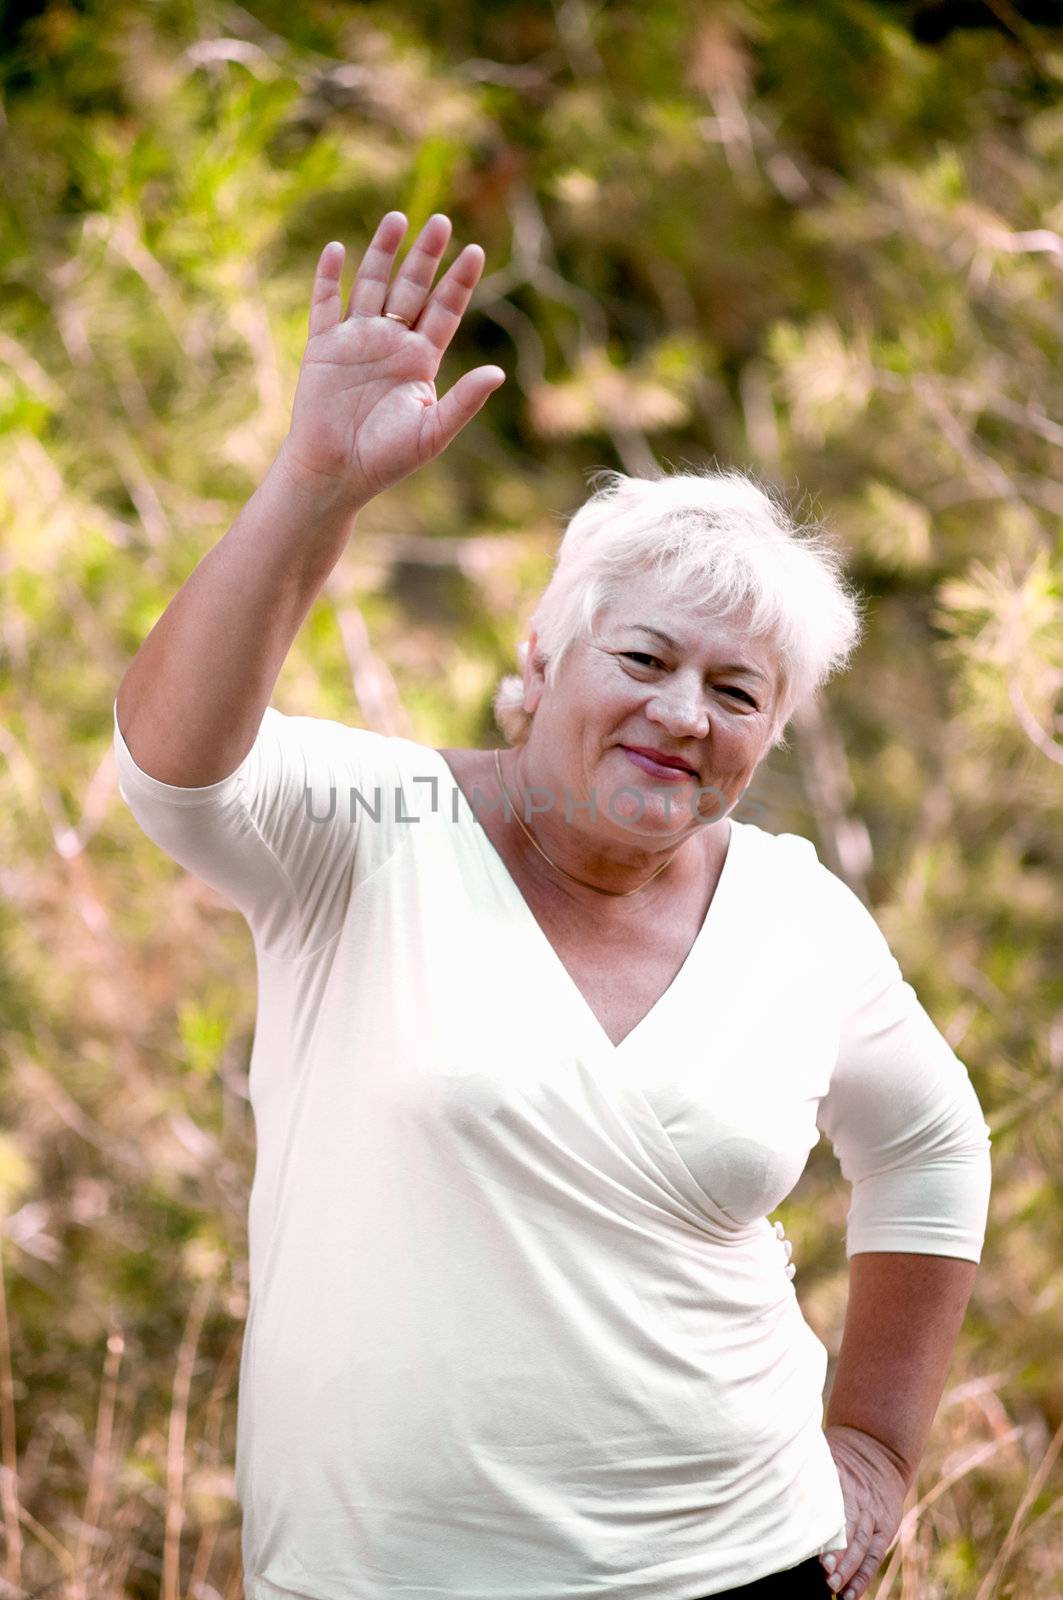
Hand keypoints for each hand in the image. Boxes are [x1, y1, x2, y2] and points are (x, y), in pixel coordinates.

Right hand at [280, 211, 504, 504]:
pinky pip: (325, 304)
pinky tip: (336, 250)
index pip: (444, 310)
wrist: (336, 472)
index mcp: (420, 360)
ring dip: (383, 253)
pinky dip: (328, 278)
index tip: (475, 251)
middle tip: (442, 220)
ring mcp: (356, 341)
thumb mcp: (433, 431)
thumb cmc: (387, 458)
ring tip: (397, 219)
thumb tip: (498, 374)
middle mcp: (391, 343)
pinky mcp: (323, 347)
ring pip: (372, 285)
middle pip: (412, 288)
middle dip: (426, 255)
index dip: (459, 281)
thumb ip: (464, 401)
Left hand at [818, 1425, 907, 1598]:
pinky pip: (874, 1557)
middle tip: (825, 1575)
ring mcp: (874, 1516)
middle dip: (838, 1554)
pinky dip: (863, 1577)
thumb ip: (807, 1471)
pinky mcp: (885, 1529)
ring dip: (849, 1570)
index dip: (825, 1526)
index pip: (834, 1506)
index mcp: (843, 1480)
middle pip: (850, 1530)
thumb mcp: (826, 1454)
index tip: (811, 1545)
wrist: (879, 1450)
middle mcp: (860, 1500)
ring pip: (863, 1546)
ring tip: (834, 1588)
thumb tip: (771, 1480)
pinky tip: (850, 1595)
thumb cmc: (841, 1455)